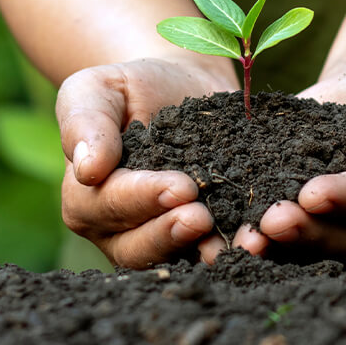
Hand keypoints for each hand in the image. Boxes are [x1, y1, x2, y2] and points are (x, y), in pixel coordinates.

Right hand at [56, 58, 236, 267]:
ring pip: (177, 258)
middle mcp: (119, 232)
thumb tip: (86, 169)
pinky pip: (213, 250)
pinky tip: (260, 237)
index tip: (179, 186)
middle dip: (171, 233)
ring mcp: (160, 240)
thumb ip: (85, 122)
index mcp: (86, 199)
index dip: (143, 198)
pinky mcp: (201, 238)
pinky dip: (236, 246)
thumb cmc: (130, 87)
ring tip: (236, 239)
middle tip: (202, 218)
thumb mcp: (96, 89)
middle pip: (138, 246)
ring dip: (206, 251)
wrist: (180, 87)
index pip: (109, 205)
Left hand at [233, 59, 345, 262]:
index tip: (314, 192)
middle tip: (272, 221)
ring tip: (250, 236)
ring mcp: (343, 232)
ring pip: (313, 249)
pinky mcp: (308, 222)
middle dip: (308, 231)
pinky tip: (234, 234)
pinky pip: (286, 239)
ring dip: (280, 246)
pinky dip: (261, 238)